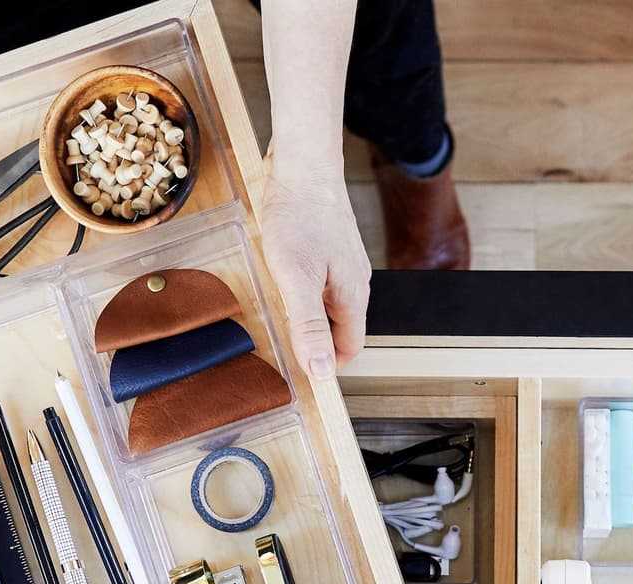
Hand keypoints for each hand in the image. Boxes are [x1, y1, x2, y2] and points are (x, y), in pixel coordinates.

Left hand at [258, 166, 370, 378]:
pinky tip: (283, 277)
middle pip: (340, 327)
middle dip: (315, 339)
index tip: (301, 369)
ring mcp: (344, 263)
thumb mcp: (297, 279)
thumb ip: (309, 327)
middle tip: (282, 339)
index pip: (349, 347)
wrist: (304, 163)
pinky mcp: (330, 246)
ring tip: (278, 307)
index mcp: (353, 296)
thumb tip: (321, 372)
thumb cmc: (300, 216)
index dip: (327, 364)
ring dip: (307, 313)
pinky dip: (304, 289)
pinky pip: (321, 280)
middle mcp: (355, 282)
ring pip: (329, 303)